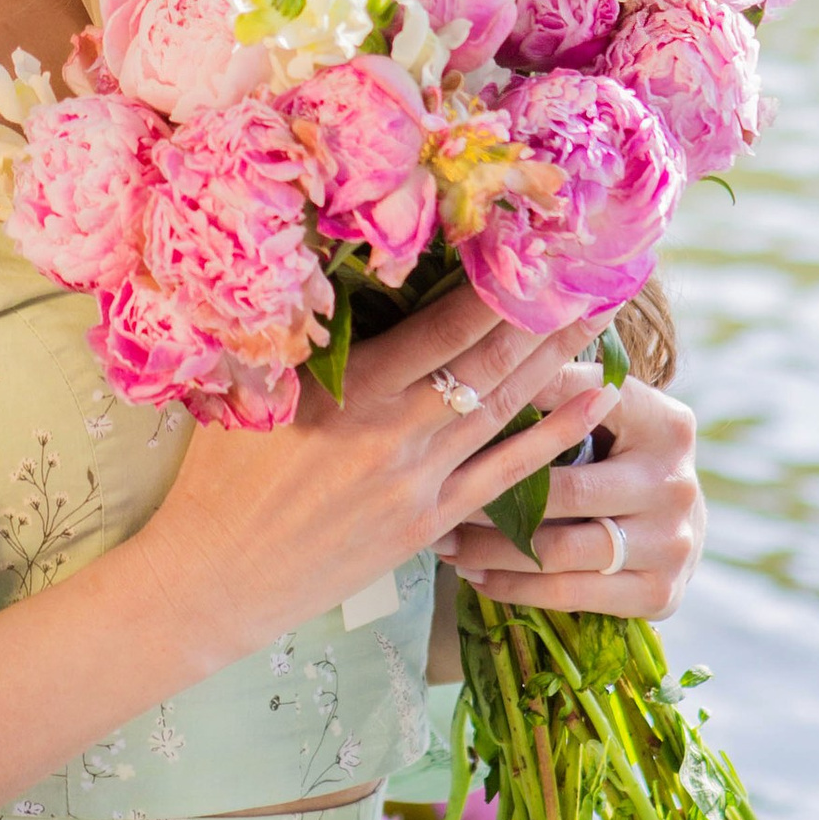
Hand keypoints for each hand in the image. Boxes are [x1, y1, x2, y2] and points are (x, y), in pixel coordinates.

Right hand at [127, 281, 608, 672]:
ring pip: (505, 409)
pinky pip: (505, 474)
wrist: (213, 577)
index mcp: (351, 391)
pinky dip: (553, 435)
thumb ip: (309, 340)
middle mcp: (395, 434)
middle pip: (490, 361)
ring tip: (604, 315)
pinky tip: (593, 402)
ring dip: (559, 358)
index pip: (444, 326)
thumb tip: (345, 270)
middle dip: (546, 312)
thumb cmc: (220, 474)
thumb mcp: (255, 390)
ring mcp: (418, 482)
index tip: (533, 242)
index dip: (497, 285)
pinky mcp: (427, 524)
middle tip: (591, 267)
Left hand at [438, 372, 704, 621]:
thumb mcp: (610, 414)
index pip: (580, 401)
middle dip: (490, 493)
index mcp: (666, 423)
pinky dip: (512, 586)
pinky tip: (474, 576)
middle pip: (565, 490)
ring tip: (442, 542)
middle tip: (433, 490)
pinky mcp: (658, 594)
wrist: (680, 530)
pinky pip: (567, 593)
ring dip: (490, 547)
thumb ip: (564, 385)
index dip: (514, 399)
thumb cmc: (621, 458)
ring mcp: (670, 543)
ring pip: (558, 550)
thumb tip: (487, 348)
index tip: (454, 405)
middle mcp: (676, 483)